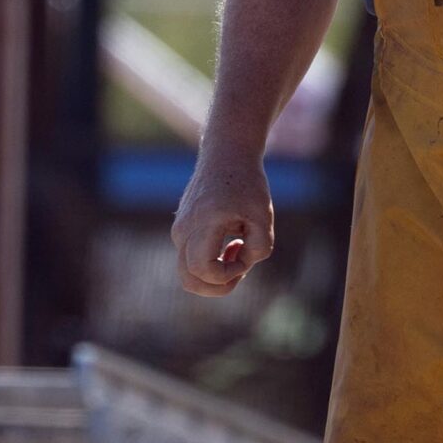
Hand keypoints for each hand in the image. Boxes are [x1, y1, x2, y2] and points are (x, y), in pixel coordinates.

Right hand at [172, 149, 274, 297]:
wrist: (226, 155)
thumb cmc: (247, 184)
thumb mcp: (263, 217)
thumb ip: (258, 249)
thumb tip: (239, 266)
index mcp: (204, 222)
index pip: (202, 269)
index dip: (228, 275)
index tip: (246, 255)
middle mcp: (184, 229)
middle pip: (189, 280)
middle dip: (217, 287)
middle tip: (240, 269)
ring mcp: (178, 230)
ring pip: (188, 272)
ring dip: (216, 273)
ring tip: (237, 250)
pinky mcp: (181, 230)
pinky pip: (191, 259)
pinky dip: (212, 261)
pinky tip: (231, 242)